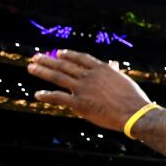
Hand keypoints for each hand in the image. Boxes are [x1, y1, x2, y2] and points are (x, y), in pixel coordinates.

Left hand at [28, 50, 152, 131]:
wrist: (134, 112)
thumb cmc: (132, 97)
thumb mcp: (123, 80)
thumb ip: (113, 71)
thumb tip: (113, 62)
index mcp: (101, 69)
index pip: (80, 58)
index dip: (68, 55)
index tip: (59, 53)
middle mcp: (89, 76)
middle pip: (64, 65)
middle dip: (48, 60)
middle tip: (35, 57)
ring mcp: (83, 89)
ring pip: (58, 77)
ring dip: (42, 71)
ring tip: (31, 67)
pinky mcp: (79, 103)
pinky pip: (59, 97)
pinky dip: (47, 95)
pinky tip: (37, 95)